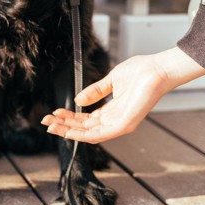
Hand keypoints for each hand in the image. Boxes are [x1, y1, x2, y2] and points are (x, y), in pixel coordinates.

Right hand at [40, 47, 204, 143]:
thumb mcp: (111, 80)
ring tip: (52, 126)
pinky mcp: (126, 125)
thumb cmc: (140, 72)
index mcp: (112, 111)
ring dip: (69, 131)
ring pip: (90, 134)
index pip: (86, 120)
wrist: (157, 69)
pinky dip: (83, 134)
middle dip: (64, 125)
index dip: (69, 117)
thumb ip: (95, 91)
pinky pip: (102, 135)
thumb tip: (78, 100)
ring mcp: (121, 125)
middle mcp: (115, 121)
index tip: (54, 113)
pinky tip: (69, 131)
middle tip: (46, 121)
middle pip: (85, 128)